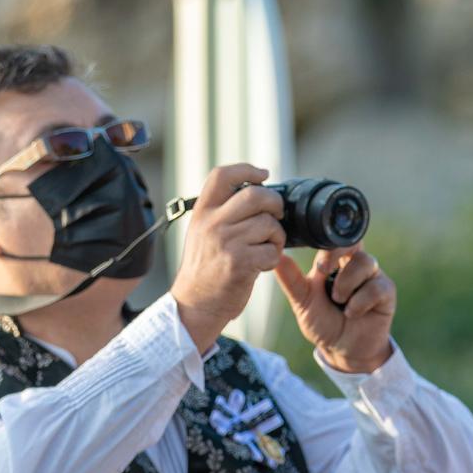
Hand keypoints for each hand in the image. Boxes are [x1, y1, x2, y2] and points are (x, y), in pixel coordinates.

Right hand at [169, 164, 284, 351]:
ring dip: (277, 237)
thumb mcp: (203, 232)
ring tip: (268, 247)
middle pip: (255, 195)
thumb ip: (222, 212)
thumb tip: (257, 190)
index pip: (221, 176)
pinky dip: (274, 257)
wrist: (195, 303)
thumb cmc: (206, 267)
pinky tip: (263, 264)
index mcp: (202, 212)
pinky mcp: (239, 263)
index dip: (246, 169)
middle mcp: (212, 223)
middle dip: (275, 204)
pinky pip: (271, 251)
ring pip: (268, 224)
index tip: (263, 175)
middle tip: (277, 215)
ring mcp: (225, 243)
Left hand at [275, 246, 396, 374]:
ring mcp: (373, 277)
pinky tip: (352, 313)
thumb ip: (291, 280)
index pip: (335, 240)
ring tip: (339, 301)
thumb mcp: (303, 302)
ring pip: (365, 262)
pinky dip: (360, 302)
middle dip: (336, 254)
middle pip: (354, 242)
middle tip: (323, 273)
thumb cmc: (324, 323)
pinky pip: (376, 287)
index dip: (328, 246)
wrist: (343, 350)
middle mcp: (356, 265)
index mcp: (335, 262)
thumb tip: (277, 257)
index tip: (317, 267)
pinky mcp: (386, 293)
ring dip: (347, 283)